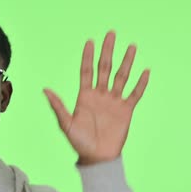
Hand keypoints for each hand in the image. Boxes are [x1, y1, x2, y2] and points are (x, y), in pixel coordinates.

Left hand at [44, 32, 149, 164]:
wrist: (96, 157)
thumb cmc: (79, 142)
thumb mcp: (66, 124)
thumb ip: (58, 106)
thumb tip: (45, 89)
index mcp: (85, 96)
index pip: (87, 71)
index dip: (88, 56)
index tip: (90, 41)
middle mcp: (100, 95)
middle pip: (105, 68)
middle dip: (108, 51)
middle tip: (111, 33)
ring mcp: (114, 102)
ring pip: (121, 77)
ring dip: (126, 62)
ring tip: (131, 46)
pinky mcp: (126, 111)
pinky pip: (134, 94)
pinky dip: (140, 84)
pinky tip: (145, 71)